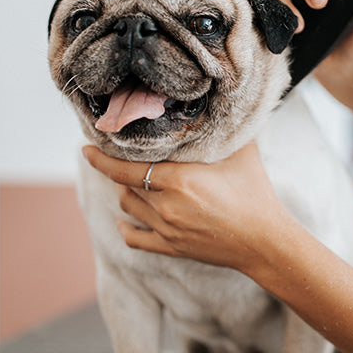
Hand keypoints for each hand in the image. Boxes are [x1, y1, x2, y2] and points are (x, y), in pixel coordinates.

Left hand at [82, 143, 301, 274]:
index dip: (102, 159)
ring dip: (126, 192)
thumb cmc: (256, 194)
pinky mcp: (173, 248)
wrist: (266, 241)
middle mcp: (166, 206)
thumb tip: (214, 104)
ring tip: (131, 181)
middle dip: (118, 170)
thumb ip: (221, 130)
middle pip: (126, 185)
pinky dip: (126, 228)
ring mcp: (167, 230)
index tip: (87, 148)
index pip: (126, 168)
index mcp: (178, 181)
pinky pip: (136, 239)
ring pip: (129, 207)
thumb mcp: (241, 153)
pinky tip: (124, 220)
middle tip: (116, 156)